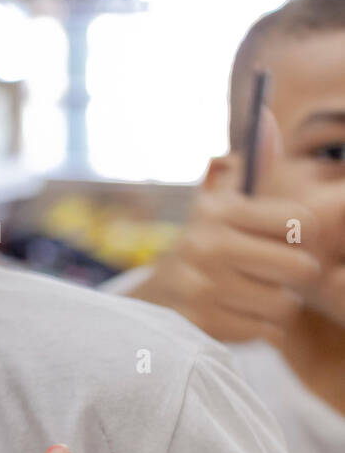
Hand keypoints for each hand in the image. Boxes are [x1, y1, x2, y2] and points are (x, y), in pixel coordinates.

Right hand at [129, 112, 320, 343]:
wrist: (151, 298)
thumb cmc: (203, 244)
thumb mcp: (219, 202)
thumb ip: (252, 166)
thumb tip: (269, 120)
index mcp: (220, 212)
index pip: (301, 223)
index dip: (298, 236)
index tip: (279, 239)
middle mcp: (208, 247)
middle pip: (301, 268)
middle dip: (290, 275)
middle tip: (267, 272)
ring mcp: (203, 288)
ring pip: (286, 304)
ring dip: (275, 304)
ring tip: (248, 294)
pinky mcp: (203, 325)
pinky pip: (267, 332)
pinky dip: (259, 328)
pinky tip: (235, 315)